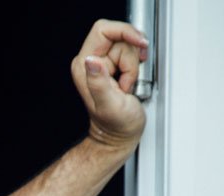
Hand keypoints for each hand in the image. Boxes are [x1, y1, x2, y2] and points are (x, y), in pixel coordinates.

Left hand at [70, 20, 149, 151]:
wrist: (119, 136)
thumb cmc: (115, 125)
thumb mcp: (109, 104)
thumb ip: (99, 82)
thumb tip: (91, 61)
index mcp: (85, 66)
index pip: (104, 29)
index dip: (124, 32)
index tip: (139, 44)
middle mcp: (91, 62)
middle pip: (120, 38)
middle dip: (131, 59)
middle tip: (126, 82)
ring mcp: (103, 64)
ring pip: (129, 47)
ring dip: (134, 67)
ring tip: (127, 87)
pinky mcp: (114, 67)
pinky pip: (133, 55)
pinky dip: (137, 68)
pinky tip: (131, 83)